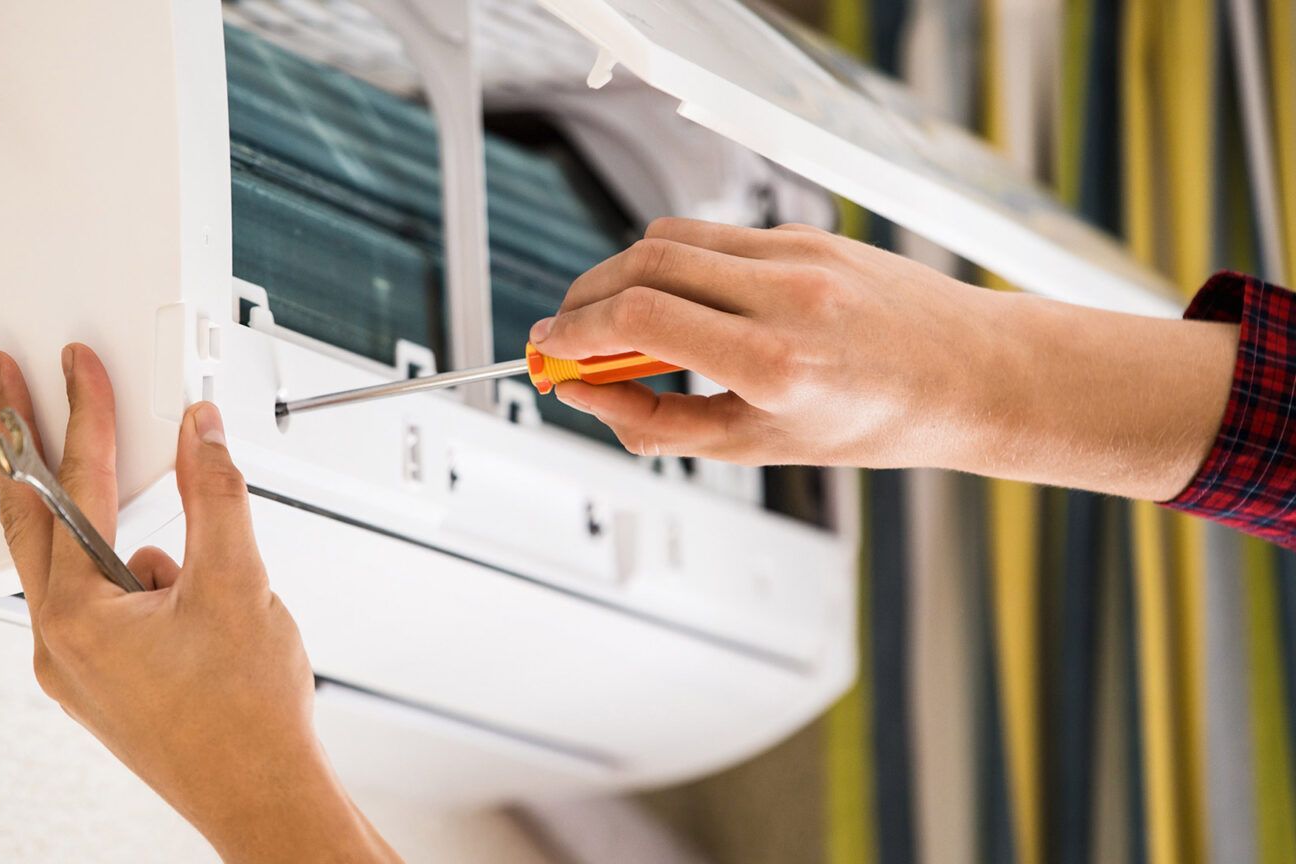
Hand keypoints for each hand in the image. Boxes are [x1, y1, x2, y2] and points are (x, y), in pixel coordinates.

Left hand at [0, 344, 398, 863]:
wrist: (262, 794)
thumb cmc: (246, 719)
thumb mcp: (239, 583)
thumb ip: (217, 495)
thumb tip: (201, 434)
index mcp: (79, 617)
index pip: (76, 488)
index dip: (83, 415)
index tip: (77, 367)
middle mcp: (60, 642)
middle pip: (30, 518)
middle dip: (18, 445)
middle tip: (0, 386)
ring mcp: (75, 666)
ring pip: (74, 565)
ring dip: (109, 530)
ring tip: (194, 567)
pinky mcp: (100, 682)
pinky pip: (100, 605)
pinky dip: (136, 580)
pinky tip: (195, 604)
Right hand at [533, 218, 1237, 500]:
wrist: (970, 373)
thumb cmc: (878, 420)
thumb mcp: (758, 448)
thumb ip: (659, 423)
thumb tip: (587, 394)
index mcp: (777, 363)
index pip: (639, 319)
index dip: (575, 332)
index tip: (548, 352)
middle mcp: (786, 296)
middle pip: (640, 266)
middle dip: (583, 300)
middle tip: (563, 338)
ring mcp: (797, 254)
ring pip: (668, 239)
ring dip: (620, 275)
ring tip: (615, 323)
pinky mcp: (804, 233)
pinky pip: (711, 236)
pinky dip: (672, 264)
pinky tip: (678, 303)